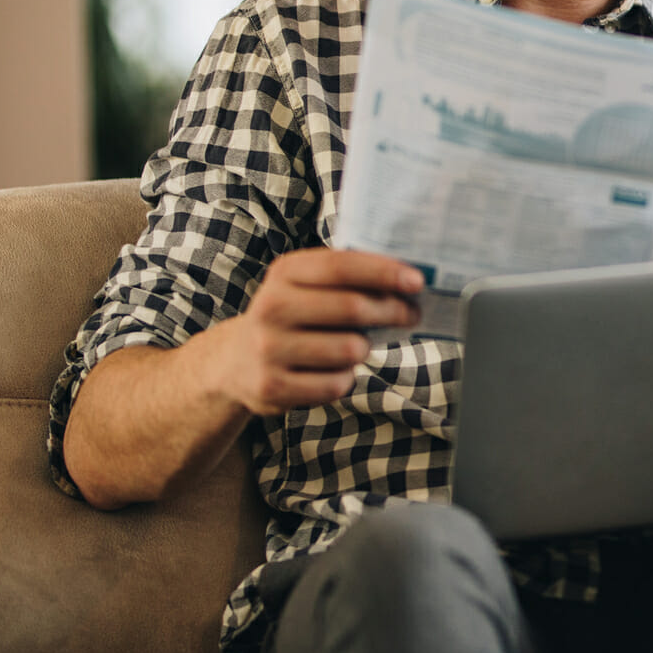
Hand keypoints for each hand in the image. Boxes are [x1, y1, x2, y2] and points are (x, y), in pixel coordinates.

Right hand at [201, 249, 422, 415]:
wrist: (234, 362)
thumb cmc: (293, 317)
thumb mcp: (307, 285)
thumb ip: (348, 277)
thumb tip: (409, 282)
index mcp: (284, 273)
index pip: (342, 266)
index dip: (384, 272)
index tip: (418, 282)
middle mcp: (271, 307)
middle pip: (353, 308)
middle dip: (393, 311)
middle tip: (411, 314)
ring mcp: (267, 349)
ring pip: (350, 350)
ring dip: (364, 349)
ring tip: (356, 346)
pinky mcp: (271, 387)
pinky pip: (336, 384)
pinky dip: (346, 379)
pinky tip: (334, 371)